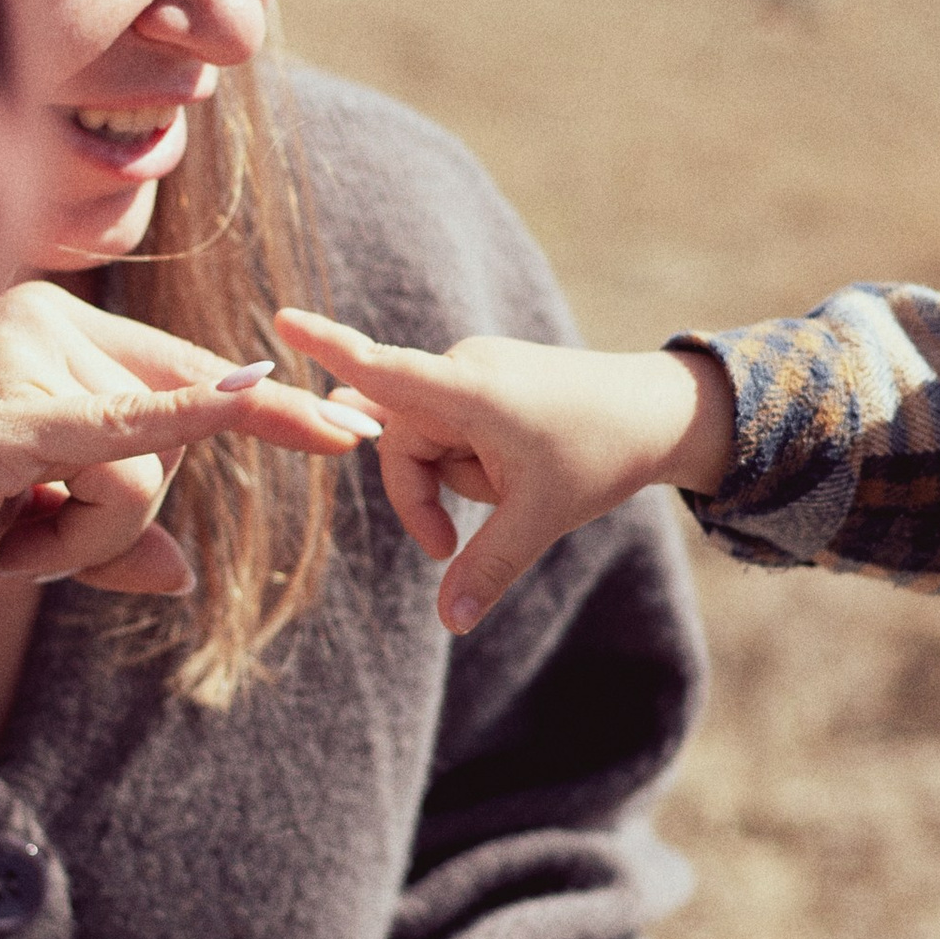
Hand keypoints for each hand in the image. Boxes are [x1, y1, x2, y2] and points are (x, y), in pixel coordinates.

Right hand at [0, 278, 378, 594]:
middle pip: (163, 439)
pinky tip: (255, 394)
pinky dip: (191, 422)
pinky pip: (122, 434)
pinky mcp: (4, 419)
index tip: (345, 427)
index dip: (258, 404)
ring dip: (85, 543)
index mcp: (47, 329)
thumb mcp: (20, 517)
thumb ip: (102, 539)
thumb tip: (181, 575)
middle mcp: (37, 322)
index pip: (179, 370)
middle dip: (116, 521)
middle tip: (22, 543)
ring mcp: (17, 358)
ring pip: (141, 472)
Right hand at [272, 308, 733, 634]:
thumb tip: (452, 621)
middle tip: (456, 542)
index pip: (383, 369)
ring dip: (458, 478)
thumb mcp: (542, 517)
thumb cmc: (602, 452)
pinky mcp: (483, 380)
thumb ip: (488, 566)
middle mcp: (461, 369)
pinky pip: (451, 432)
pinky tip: (512, 468)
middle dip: (428, 494)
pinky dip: (471, 462)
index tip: (280, 316)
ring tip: (517, 480)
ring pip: (428, 443)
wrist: (659, 413)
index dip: (329, 347)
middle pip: (399, 443)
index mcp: (469, 390)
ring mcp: (472, 372)